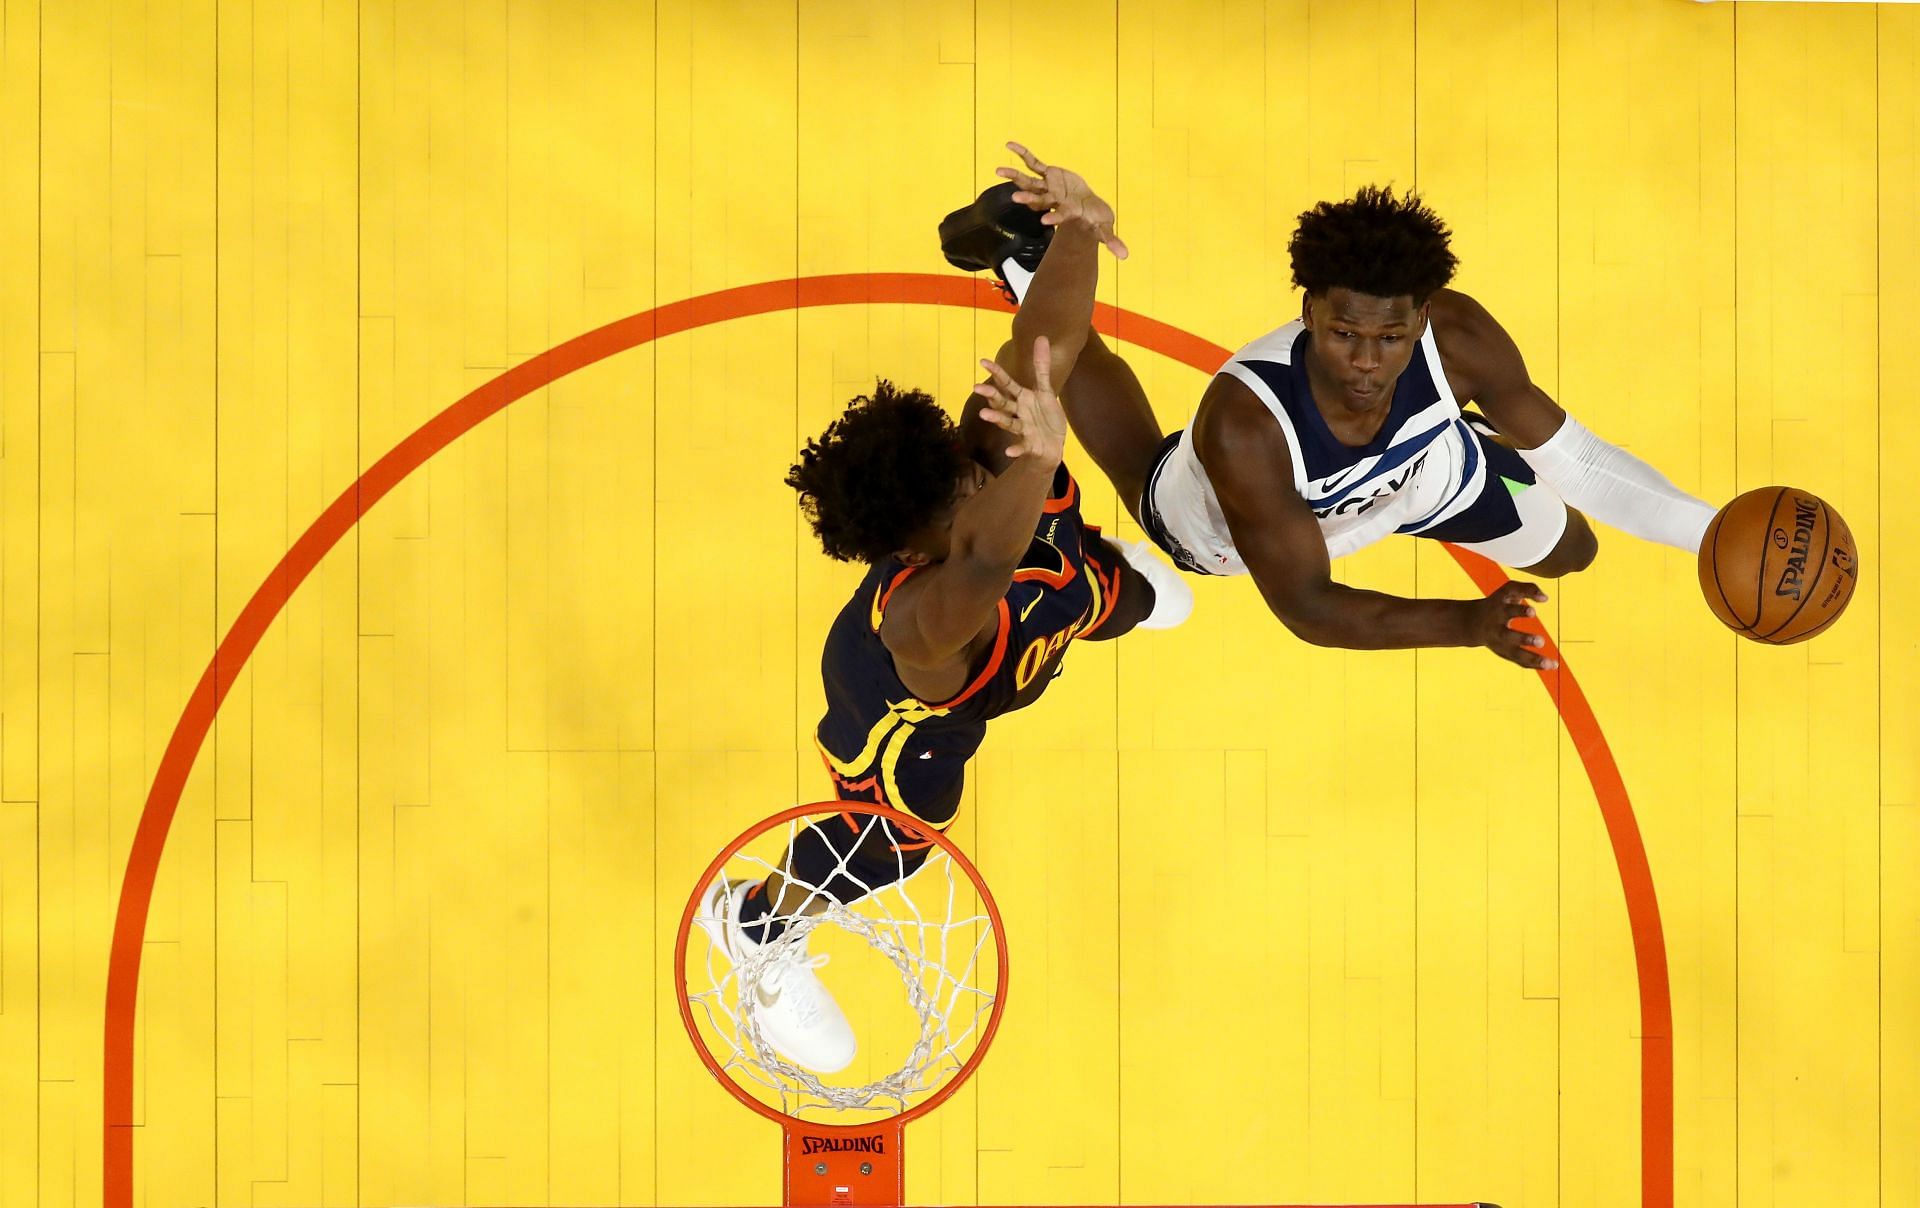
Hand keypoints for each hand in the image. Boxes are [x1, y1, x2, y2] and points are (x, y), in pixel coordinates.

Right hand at [972, 336, 1067, 465]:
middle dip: (991, 395)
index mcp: (1022, 398)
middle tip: (976, 388)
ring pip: (1008, 423)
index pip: (1007, 383)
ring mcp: (1023, 429)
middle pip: (1003, 402)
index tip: (983, 361)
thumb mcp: (1046, 391)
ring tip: (984, 415)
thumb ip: (1041, 367)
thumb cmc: (1046, 418)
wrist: (1053, 446)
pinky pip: (1022, 446)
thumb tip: (1040, 337)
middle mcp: (1019, 412)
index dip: (996, 372)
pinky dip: (1016, 449)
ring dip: (997, 419)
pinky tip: (1009, 452)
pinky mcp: (1030, 445)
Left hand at [997, 141, 1127, 259]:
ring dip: (1015, 176)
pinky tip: (1010, 145)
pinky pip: (1034, 163)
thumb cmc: (1094, 220)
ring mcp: (1049, 187)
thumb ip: (1111, 241)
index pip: (1060, 216)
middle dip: (1028, 198)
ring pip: (1030, 181)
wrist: (1086, 208)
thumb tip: (1125, 256)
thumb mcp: (1103, 229)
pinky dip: (1024, 154)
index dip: (1054, 217)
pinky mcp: (1049, 174)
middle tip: (1014, 197)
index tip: (1046, 221)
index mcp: (1067, 212)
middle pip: (1040, 199)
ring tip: (998, 171)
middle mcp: (1054, 200)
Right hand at [1467, 581, 1557, 670]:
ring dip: (1533, 659)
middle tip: (1541, 642)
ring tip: (1551, 664)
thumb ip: (1528, 588)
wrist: (1472, 623)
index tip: (1533, 612)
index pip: (1508, 610)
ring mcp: (1501, 644)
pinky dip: (1535, 664)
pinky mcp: (1505, 653)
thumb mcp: (1508, 590)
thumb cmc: (1497, 603)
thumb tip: (1546, 598)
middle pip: (1508, 636)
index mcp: (1498, 611)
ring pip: (1516, 654)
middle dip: (1524, 639)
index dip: (1520, 611)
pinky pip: (1520, 661)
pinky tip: (1551, 666)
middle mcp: (1498, 629)